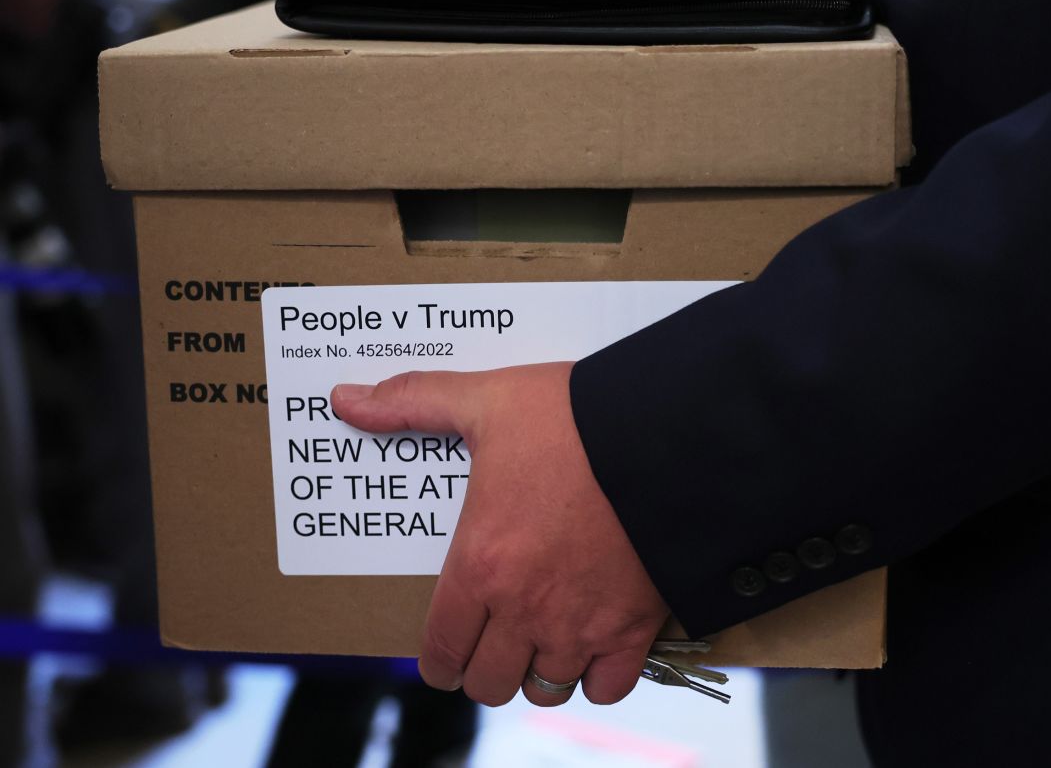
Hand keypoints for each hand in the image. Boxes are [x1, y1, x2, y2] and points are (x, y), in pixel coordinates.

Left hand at [330, 363, 669, 706]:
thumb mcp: (488, 400)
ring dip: (538, 671)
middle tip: (495, 642)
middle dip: (485, 667)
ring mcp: (581, 625)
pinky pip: (606, 689)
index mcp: (480, 566)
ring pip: (545, 690)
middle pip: (488, 683)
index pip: (440, 650)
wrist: (665, 433)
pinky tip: (595, 649)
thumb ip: (415, 403)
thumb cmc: (574, 417)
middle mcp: (524, 609)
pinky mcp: (634, 628)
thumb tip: (346, 400)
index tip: (446, 653)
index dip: (438, 659)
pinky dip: (597, 678)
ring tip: (543, 642)